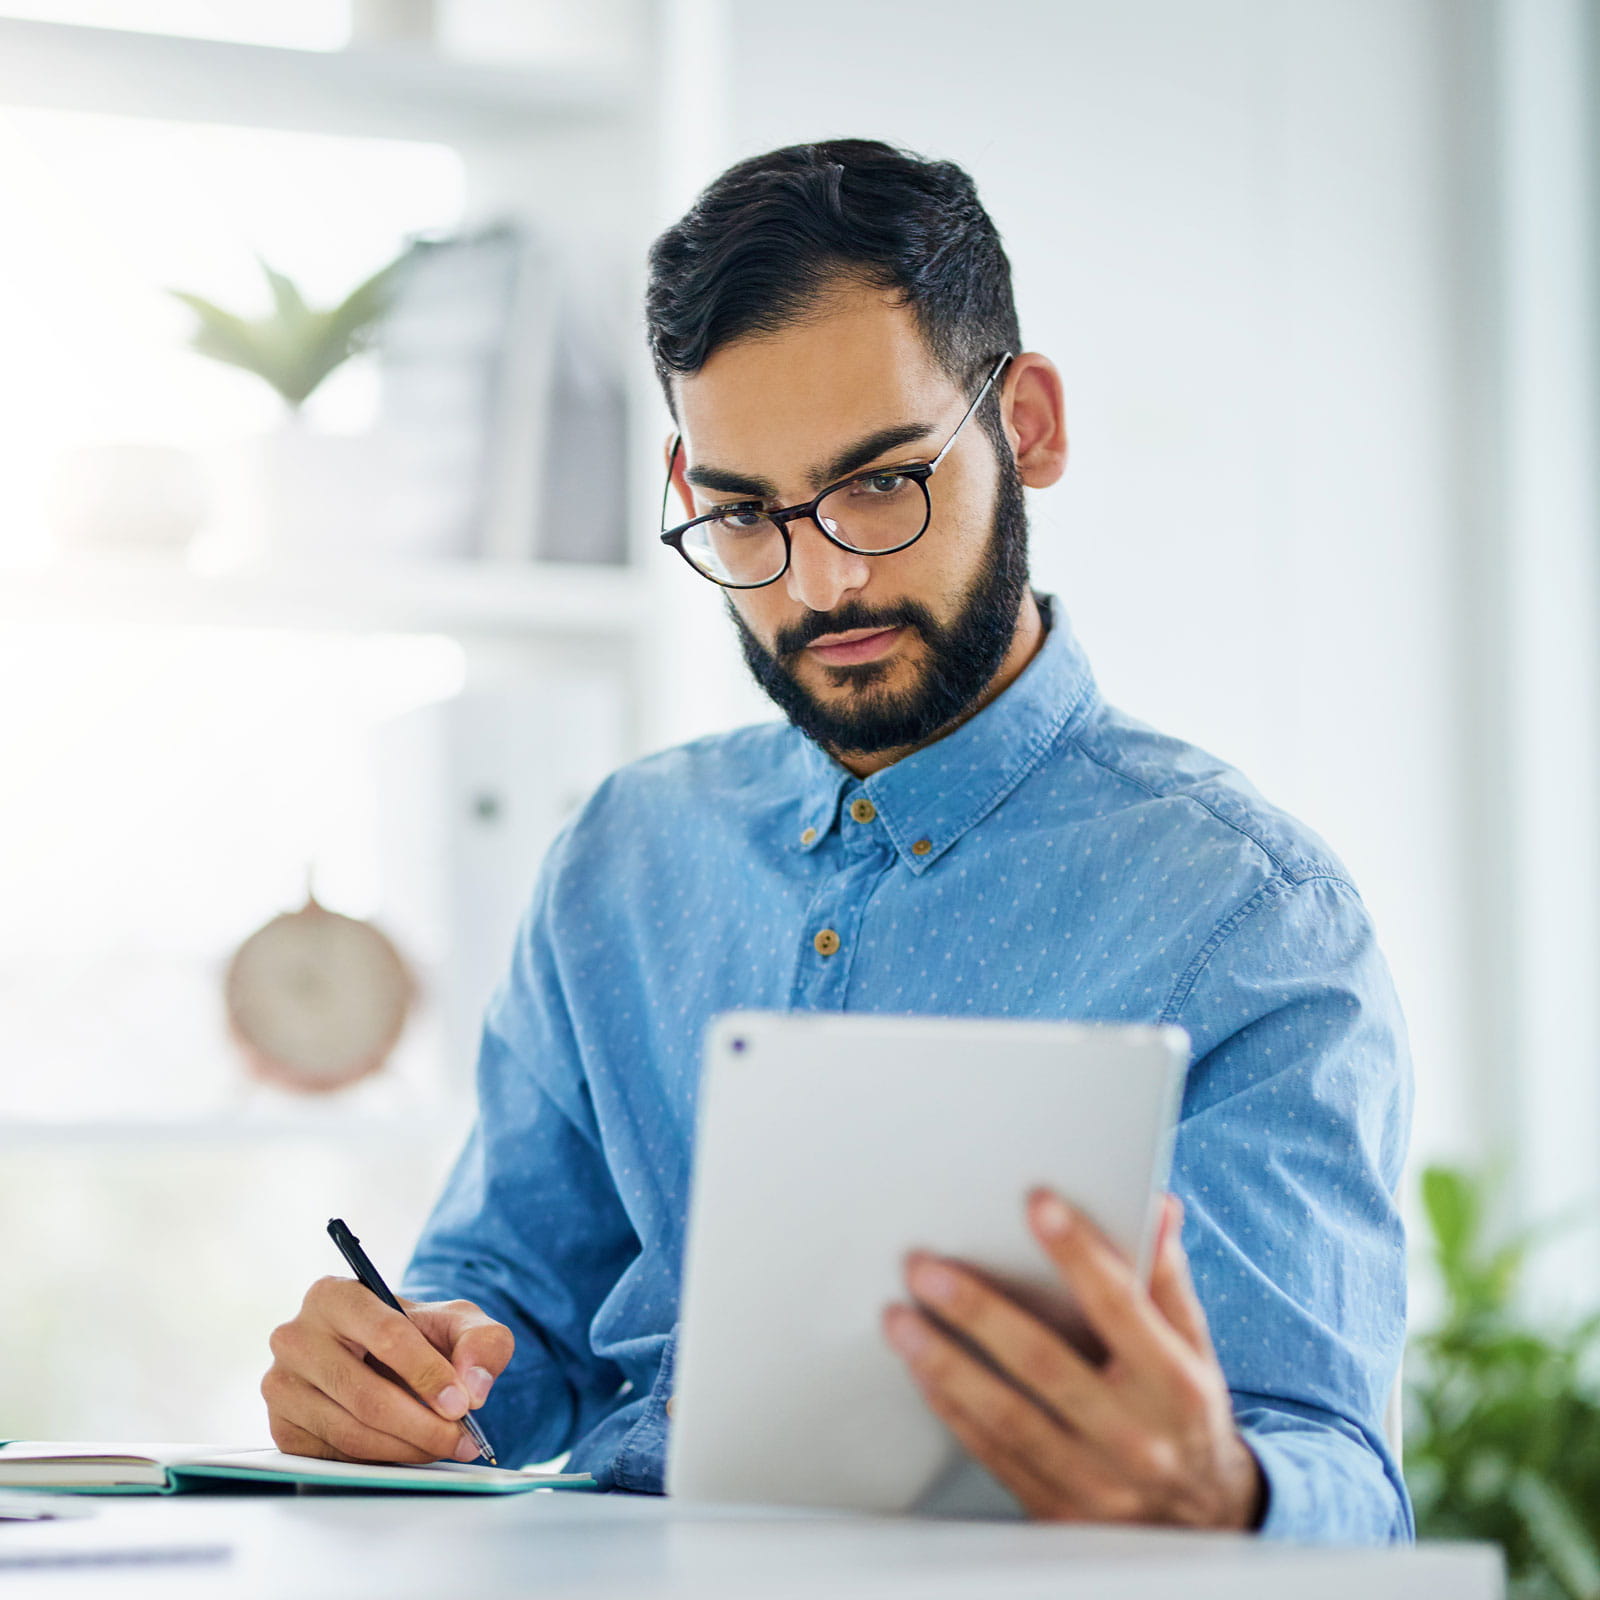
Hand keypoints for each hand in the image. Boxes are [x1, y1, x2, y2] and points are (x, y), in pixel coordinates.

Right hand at [262, 1279, 512, 1464]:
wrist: (382, 1357)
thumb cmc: (418, 1334)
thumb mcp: (458, 1322)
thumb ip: (482, 1341)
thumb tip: (474, 1387)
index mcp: (334, 1295)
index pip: (386, 1335)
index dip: (428, 1374)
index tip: (462, 1404)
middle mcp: (295, 1337)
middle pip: (367, 1394)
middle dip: (423, 1424)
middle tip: (462, 1440)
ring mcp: (281, 1385)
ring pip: (351, 1431)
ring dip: (406, 1448)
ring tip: (445, 1448)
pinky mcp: (282, 1427)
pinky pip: (335, 1455)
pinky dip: (380, 1460)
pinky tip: (410, 1452)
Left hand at [882, 1192, 1263, 1528]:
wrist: (1201, 1520)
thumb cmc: (1185, 1413)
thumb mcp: (1194, 1346)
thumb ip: (1166, 1278)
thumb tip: (1157, 1208)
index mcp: (1174, 1385)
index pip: (1121, 1306)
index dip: (1079, 1253)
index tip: (1037, 1203)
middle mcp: (1135, 1436)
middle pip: (1045, 1364)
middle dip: (978, 1312)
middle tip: (925, 1269)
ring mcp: (1094, 1482)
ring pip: (1007, 1416)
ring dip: (945, 1363)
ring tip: (899, 1319)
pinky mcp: (1057, 1510)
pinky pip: (994, 1454)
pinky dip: (952, 1410)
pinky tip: (920, 1371)